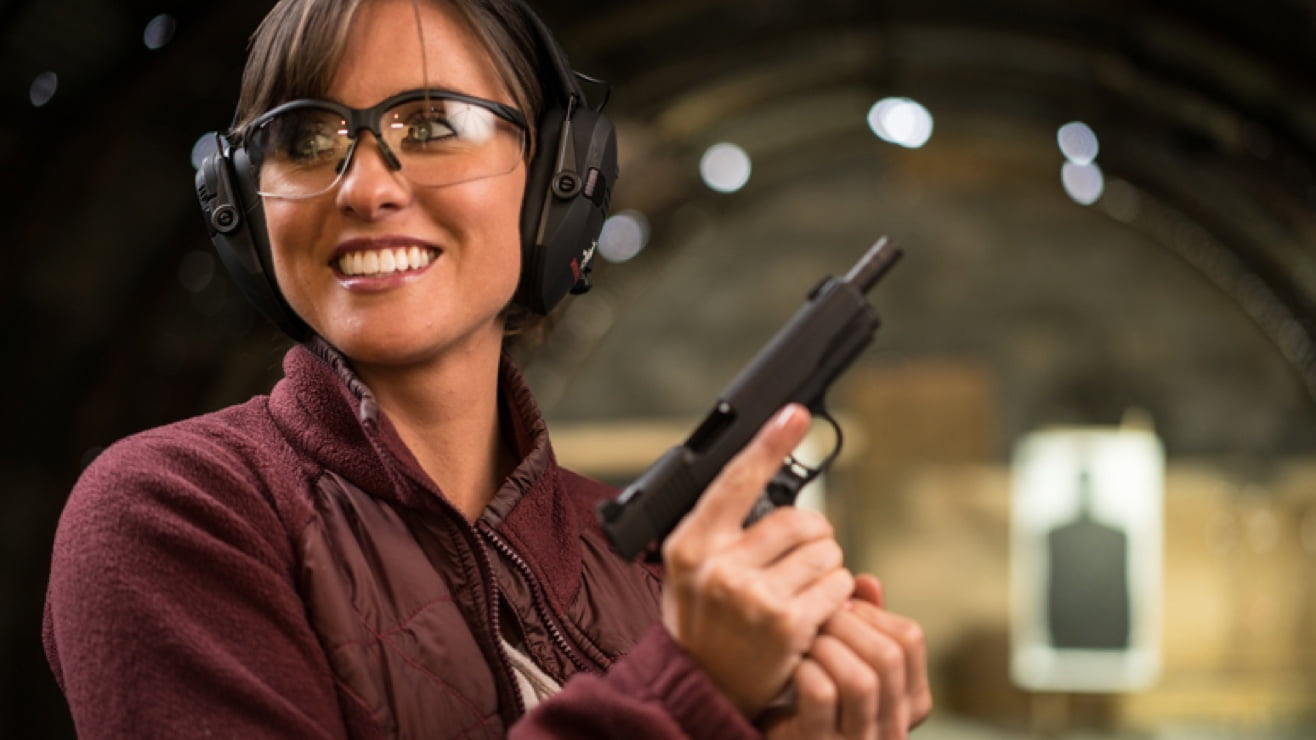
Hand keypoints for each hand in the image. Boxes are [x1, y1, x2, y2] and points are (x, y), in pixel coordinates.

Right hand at [661, 404, 854, 715]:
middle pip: (799, 519)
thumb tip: (761, 473)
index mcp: (690, 544)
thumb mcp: (690, 570)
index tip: (794, 414)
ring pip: (826, 551)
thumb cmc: (701, 624)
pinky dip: (837, 596)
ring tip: (802, 592)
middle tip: (798, 562)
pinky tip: (814, 614)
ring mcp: (753, 595)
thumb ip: (719, 528)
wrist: (702, 689)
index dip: (769, 442)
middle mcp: (718, 565)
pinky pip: (838, 585)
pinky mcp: (787, 623)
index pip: (736, 479)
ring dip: (827, 568)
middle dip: (813, 537)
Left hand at [762, 575, 932, 738]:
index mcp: (911, 700)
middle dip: (846, 625)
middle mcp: (895, 726)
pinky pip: (823, 695)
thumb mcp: (846, 658)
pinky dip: (805, 670)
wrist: (784, 739)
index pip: (910, 638)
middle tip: (816, 616)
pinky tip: (792, 666)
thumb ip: (862, 622)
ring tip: (805, 641)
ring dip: (827, 648)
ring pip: (861, 680)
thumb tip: (867, 581)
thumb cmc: (815, 694)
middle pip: (889, 656)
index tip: (839, 605)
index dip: (871, 611)